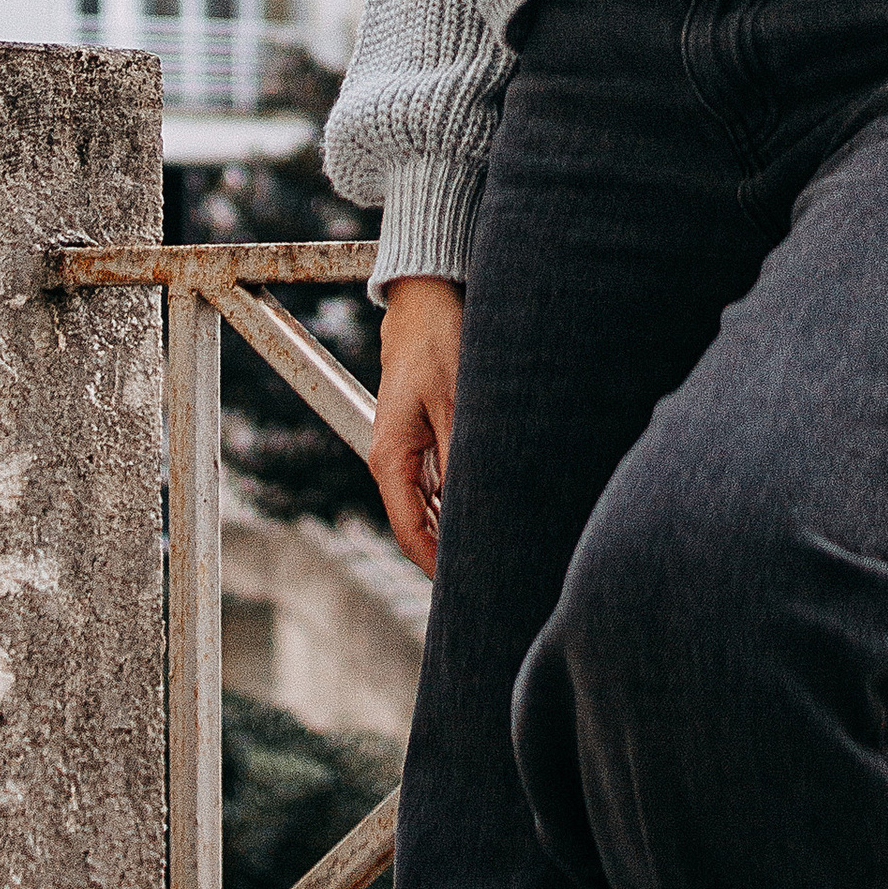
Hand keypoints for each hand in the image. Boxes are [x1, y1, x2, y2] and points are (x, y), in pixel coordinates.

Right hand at [369, 275, 463, 575]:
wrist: (424, 300)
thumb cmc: (437, 343)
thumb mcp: (457, 405)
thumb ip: (461, 464)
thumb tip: (473, 515)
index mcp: (390, 458)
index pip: (410, 532)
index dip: (437, 565)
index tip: (469, 588)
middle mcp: (392, 460)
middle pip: (418, 525)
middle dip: (450, 551)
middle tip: (493, 573)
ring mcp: (405, 449)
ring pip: (429, 506)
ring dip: (455, 526)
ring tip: (497, 547)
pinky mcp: (421, 436)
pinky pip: (436, 482)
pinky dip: (456, 500)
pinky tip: (487, 508)